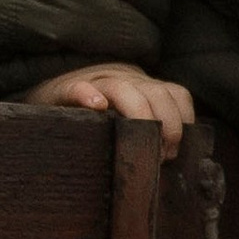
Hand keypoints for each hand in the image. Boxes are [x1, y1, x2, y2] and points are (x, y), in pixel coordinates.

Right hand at [27, 63, 196, 158]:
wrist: (56, 89)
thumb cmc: (101, 115)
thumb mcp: (131, 117)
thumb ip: (154, 128)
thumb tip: (175, 157)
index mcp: (144, 88)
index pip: (175, 93)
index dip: (182, 118)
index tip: (176, 147)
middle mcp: (125, 81)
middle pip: (156, 92)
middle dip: (167, 123)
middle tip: (160, 154)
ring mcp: (96, 83)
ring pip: (123, 88)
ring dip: (139, 113)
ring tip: (138, 140)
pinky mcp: (66, 88)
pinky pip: (78, 87)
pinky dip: (88, 95)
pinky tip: (96, 107)